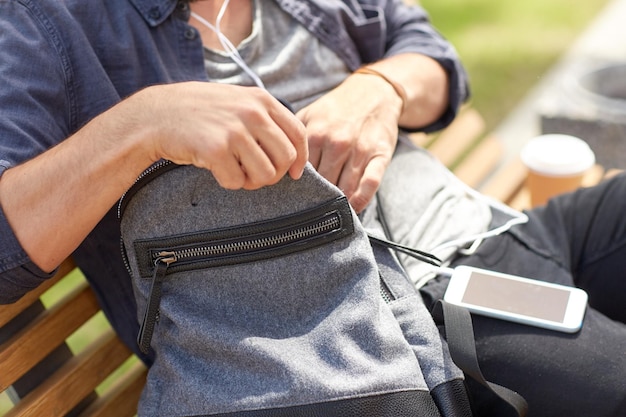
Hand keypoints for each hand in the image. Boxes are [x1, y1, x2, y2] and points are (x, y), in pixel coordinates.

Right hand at [134, 82, 307, 189]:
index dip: (300, 159)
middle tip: (255, 175)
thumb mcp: (237, 101)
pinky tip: (216, 169)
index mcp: (261, 100)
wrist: (155, 115)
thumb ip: (264, 118)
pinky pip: (238, 182)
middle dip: (274, 174)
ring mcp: (234, 130)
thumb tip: (294, 152)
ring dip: (252, 181)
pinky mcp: (215, 149)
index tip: (295, 173)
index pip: (298, 134)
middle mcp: (252, 113)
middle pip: (286, 159)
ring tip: (235, 171)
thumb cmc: (199, 112)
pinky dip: (229, 182)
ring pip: (266, 175)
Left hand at [296, 73, 401, 211]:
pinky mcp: (380, 155)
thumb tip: (274, 160)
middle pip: (322, 183)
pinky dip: (361, 200)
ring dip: (337, 203)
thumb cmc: (338, 108)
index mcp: (315, 134)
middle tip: (310, 210)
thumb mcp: (310, 114)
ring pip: (345, 187)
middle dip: (316, 198)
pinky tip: (353, 209)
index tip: (293, 198)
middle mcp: (337, 143)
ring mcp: (359, 150)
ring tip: (329, 213)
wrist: (374, 91)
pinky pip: (370, 184)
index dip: (297, 187)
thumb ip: (293, 137)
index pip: (301, 172)